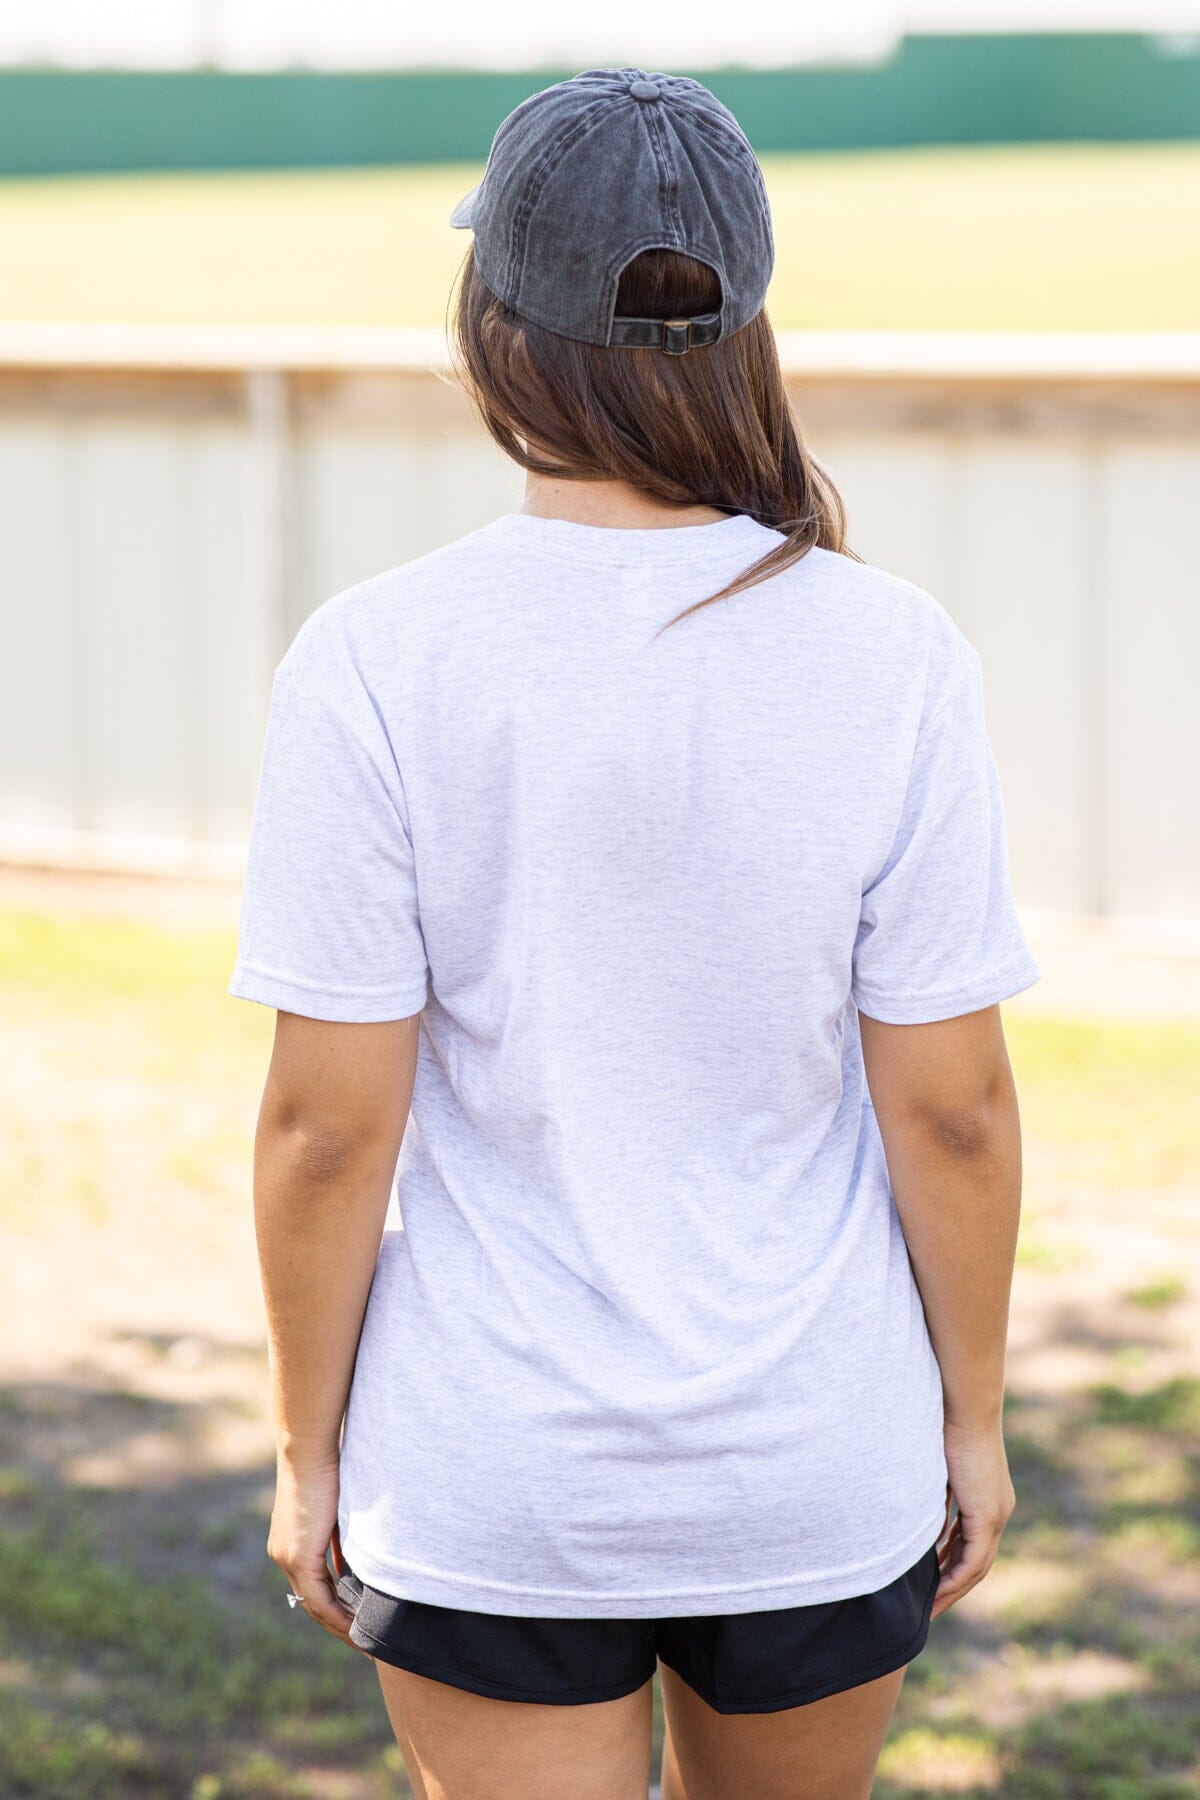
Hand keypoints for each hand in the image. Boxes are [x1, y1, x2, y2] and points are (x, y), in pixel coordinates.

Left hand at [267, 1452, 370, 1655]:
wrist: (309, 1450)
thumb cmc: (327, 1468)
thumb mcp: (336, 1510)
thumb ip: (341, 1536)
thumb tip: (359, 1556)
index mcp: (289, 1544)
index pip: (312, 1587)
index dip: (334, 1607)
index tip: (355, 1622)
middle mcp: (283, 1556)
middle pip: (312, 1603)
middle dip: (338, 1624)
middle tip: (362, 1642)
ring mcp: (288, 1558)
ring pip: (314, 1606)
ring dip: (339, 1625)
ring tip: (363, 1641)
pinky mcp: (299, 1557)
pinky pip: (319, 1598)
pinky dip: (338, 1614)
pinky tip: (356, 1626)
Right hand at [930, 1416, 1015, 1620]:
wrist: (963, 1408)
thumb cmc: (945, 1426)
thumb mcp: (938, 1469)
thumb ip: (934, 1494)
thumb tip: (915, 1512)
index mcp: (989, 1500)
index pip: (972, 1544)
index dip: (952, 1565)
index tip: (932, 1581)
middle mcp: (998, 1511)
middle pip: (977, 1563)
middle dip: (953, 1586)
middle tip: (931, 1606)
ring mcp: (996, 1515)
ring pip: (977, 1567)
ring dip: (953, 1589)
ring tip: (930, 1607)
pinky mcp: (987, 1515)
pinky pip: (973, 1560)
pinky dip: (955, 1578)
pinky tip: (936, 1590)